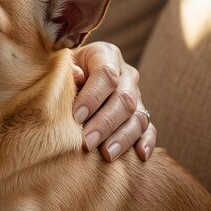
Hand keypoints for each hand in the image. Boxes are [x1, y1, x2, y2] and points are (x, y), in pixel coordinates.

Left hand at [70, 41, 154, 162]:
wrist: (73, 77)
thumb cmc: (63, 72)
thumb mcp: (61, 65)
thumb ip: (68, 70)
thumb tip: (77, 76)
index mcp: (106, 55)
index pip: (106, 75)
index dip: (92, 97)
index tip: (76, 117)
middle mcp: (126, 74)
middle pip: (124, 99)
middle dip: (105, 123)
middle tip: (87, 142)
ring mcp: (137, 95)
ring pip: (138, 117)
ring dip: (123, 137)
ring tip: (107, 154)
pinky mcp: (141, 114)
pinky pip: (149, 129)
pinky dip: (147, 142)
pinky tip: (140, 156)